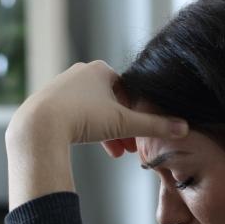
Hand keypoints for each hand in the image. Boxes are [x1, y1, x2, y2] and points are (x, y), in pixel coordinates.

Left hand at [6, 60, 187, 154]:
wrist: (40, 126)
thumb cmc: (82, 118)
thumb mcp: (123, 124)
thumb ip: (154, 126)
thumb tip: (184, 128)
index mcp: (101, 70)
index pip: (128, 92)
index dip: (137, 116)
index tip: (139, 137)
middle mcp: (80, 72)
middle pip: (111, 104)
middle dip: (121, 129)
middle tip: (129, 150)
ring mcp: (62, 86)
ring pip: (92, 112)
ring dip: (105, 133)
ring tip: (113, 153)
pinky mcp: (48, 102)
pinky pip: (74, 115)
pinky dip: (85, 131)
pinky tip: (88, 144)